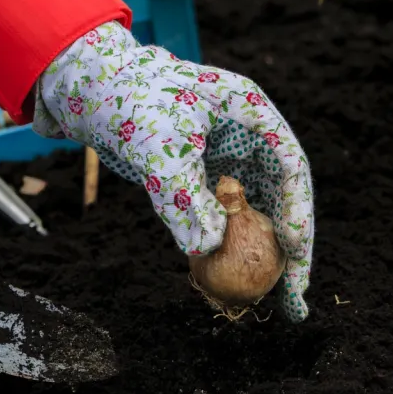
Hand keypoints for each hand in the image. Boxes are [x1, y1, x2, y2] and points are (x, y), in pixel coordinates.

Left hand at [33, 22, 313, 320]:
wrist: (94, 91)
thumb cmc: (129, 101)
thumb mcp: (158, 146)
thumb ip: (183, 195)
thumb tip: (205, 248)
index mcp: (250, 112)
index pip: (291, 166)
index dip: (298, 210)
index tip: (295, 249)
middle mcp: (246, 138)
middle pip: (282, 197)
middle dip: (292, 248)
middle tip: (297, 297)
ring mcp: (228, 160)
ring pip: (256, 213)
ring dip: (264, 257)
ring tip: (279, 302)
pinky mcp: (205, 181)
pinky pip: (223, 220)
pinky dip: (229, 250)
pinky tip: (233, 282)